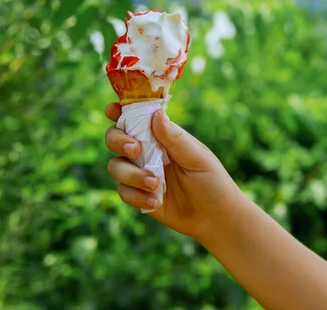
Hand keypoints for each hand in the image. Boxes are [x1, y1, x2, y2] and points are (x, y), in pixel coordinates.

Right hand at [104, 102, 242, 240]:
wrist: (214, 217)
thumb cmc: (212, 180)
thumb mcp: (197, 157)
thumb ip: (175, 138)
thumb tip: (156, 114)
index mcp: (161, 135)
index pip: (136, 117)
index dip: (119, 110)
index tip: (112, 109)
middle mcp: (146, 151)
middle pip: (115, 138)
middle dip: (118, 141)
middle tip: (135, 150)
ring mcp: (140, 173)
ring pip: (115, 166)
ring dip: (131, 175)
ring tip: (156, 185)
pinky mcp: (138, 195)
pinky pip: (123, 192)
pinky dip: (137, 197)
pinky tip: (156, 202)